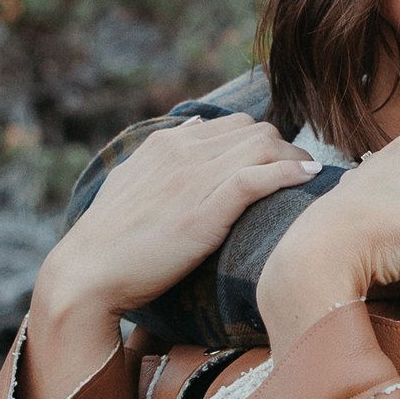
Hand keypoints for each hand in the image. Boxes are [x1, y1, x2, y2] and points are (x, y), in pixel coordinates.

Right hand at [26, 115, 316, 398]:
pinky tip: (308, 177)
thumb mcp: (132, 181)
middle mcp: (182, 151)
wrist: (88, 273)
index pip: (232, 125)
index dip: (263, 141)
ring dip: (294, 157)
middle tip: (302, 171)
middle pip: (255, 130)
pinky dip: (288, 172)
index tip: (278, 162)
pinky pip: (258, 178)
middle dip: (285, 147)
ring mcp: (194, 178)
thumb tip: (193, 129)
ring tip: (311, 176)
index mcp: (167, 144)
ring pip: (262, 146)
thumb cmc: (110, 239)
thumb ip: (162, 155)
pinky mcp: (205, 211)